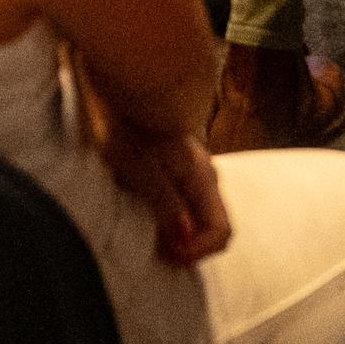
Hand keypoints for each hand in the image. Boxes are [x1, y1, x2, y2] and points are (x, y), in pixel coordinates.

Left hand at [97, 120, 232, 265]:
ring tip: (150, 234)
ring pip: (198, 216)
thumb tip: (185, 237)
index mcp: (205, 179)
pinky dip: (172, 218)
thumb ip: (167, 204)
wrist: (122, 90)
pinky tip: (149, 214)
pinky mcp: (179, 167)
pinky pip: (186, 203)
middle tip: (156, 249)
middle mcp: (207, 177)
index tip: (168, 253)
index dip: (198, 251)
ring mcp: (195, 171)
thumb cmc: (129, 129)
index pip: (222, 232)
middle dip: (188, 246)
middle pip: (211, 227)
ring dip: (179, 234)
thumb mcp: (142, 171)